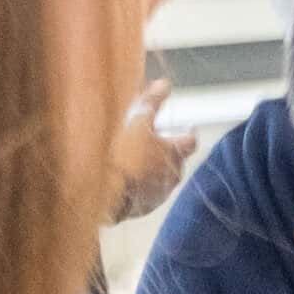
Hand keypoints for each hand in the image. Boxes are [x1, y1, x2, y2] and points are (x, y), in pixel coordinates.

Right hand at [108, 81, 196, 223]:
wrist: (102, 192)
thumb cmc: (122, 151)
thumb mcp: (136, 119)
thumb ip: (152, 101)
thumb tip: (165, 84)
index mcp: (175, 153)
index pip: (191, 141)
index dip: (188, 133)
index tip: (186, 127)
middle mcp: (172, 177)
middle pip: (175, 161)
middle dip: (166, 151)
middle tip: (151, 141)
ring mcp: (159, 196)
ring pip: (160, 179)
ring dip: (152, 170)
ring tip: (133, 161)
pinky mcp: (143, 209)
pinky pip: (145, 194)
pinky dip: (139, 185)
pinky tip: (123, 179)